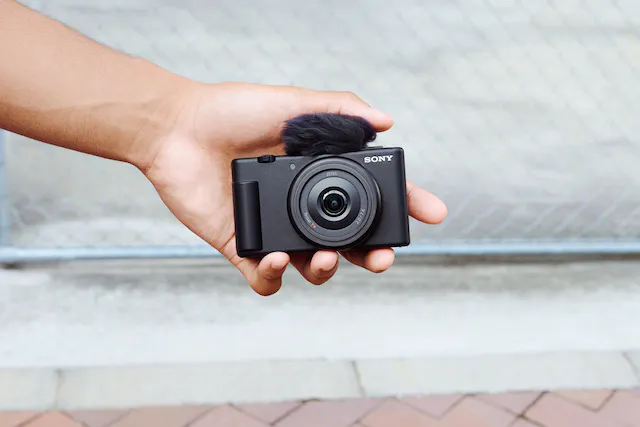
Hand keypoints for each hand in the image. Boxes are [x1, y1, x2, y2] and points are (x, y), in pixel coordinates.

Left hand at [143, 81, 446, 294]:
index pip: (370, 198)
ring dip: (325, 271)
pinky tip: (275, 260)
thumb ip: (341, 109)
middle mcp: (301, 207)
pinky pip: (264, 279)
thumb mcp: (295, 103)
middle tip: (380, 258)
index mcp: (318, 176)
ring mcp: (273, 229)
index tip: (431, 214)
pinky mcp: (241, 246)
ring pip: (312, 268)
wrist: (178, 127)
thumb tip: (387, 121)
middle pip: (349, 244)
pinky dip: (273, 279)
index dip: (403, 207)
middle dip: (372, 256)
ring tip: (321, 258)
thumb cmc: (234, 110)